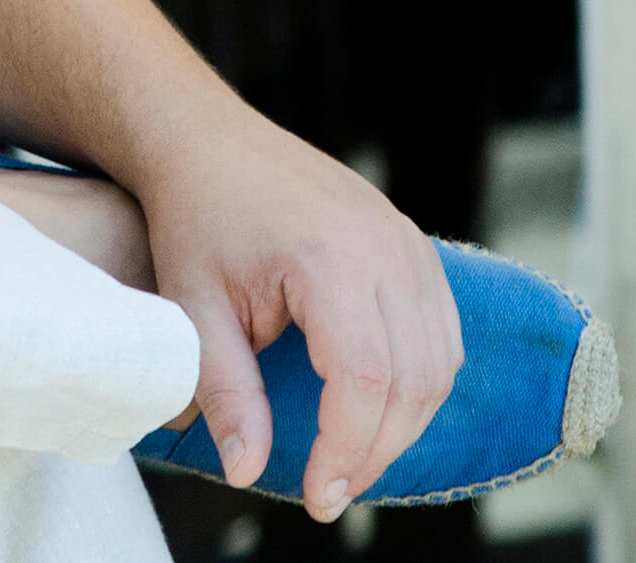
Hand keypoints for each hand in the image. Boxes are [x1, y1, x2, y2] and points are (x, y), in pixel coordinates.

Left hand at [135, 106, 458, 523]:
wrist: (206, 139)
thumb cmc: (195, 217)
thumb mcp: (193, 306)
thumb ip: (227, 392)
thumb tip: (249, 473)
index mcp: (328, 257)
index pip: (366, 378)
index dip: (349, 449)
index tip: (318, 496)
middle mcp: (384, 246)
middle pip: (414, 379)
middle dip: (377, 449)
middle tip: (331, 491)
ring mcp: (406, 241)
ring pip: (440, 361)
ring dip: (404, 423)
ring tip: (350, 458)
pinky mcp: (412, 244)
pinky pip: (442, 331)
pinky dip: (420, 381)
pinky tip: (376, 408)